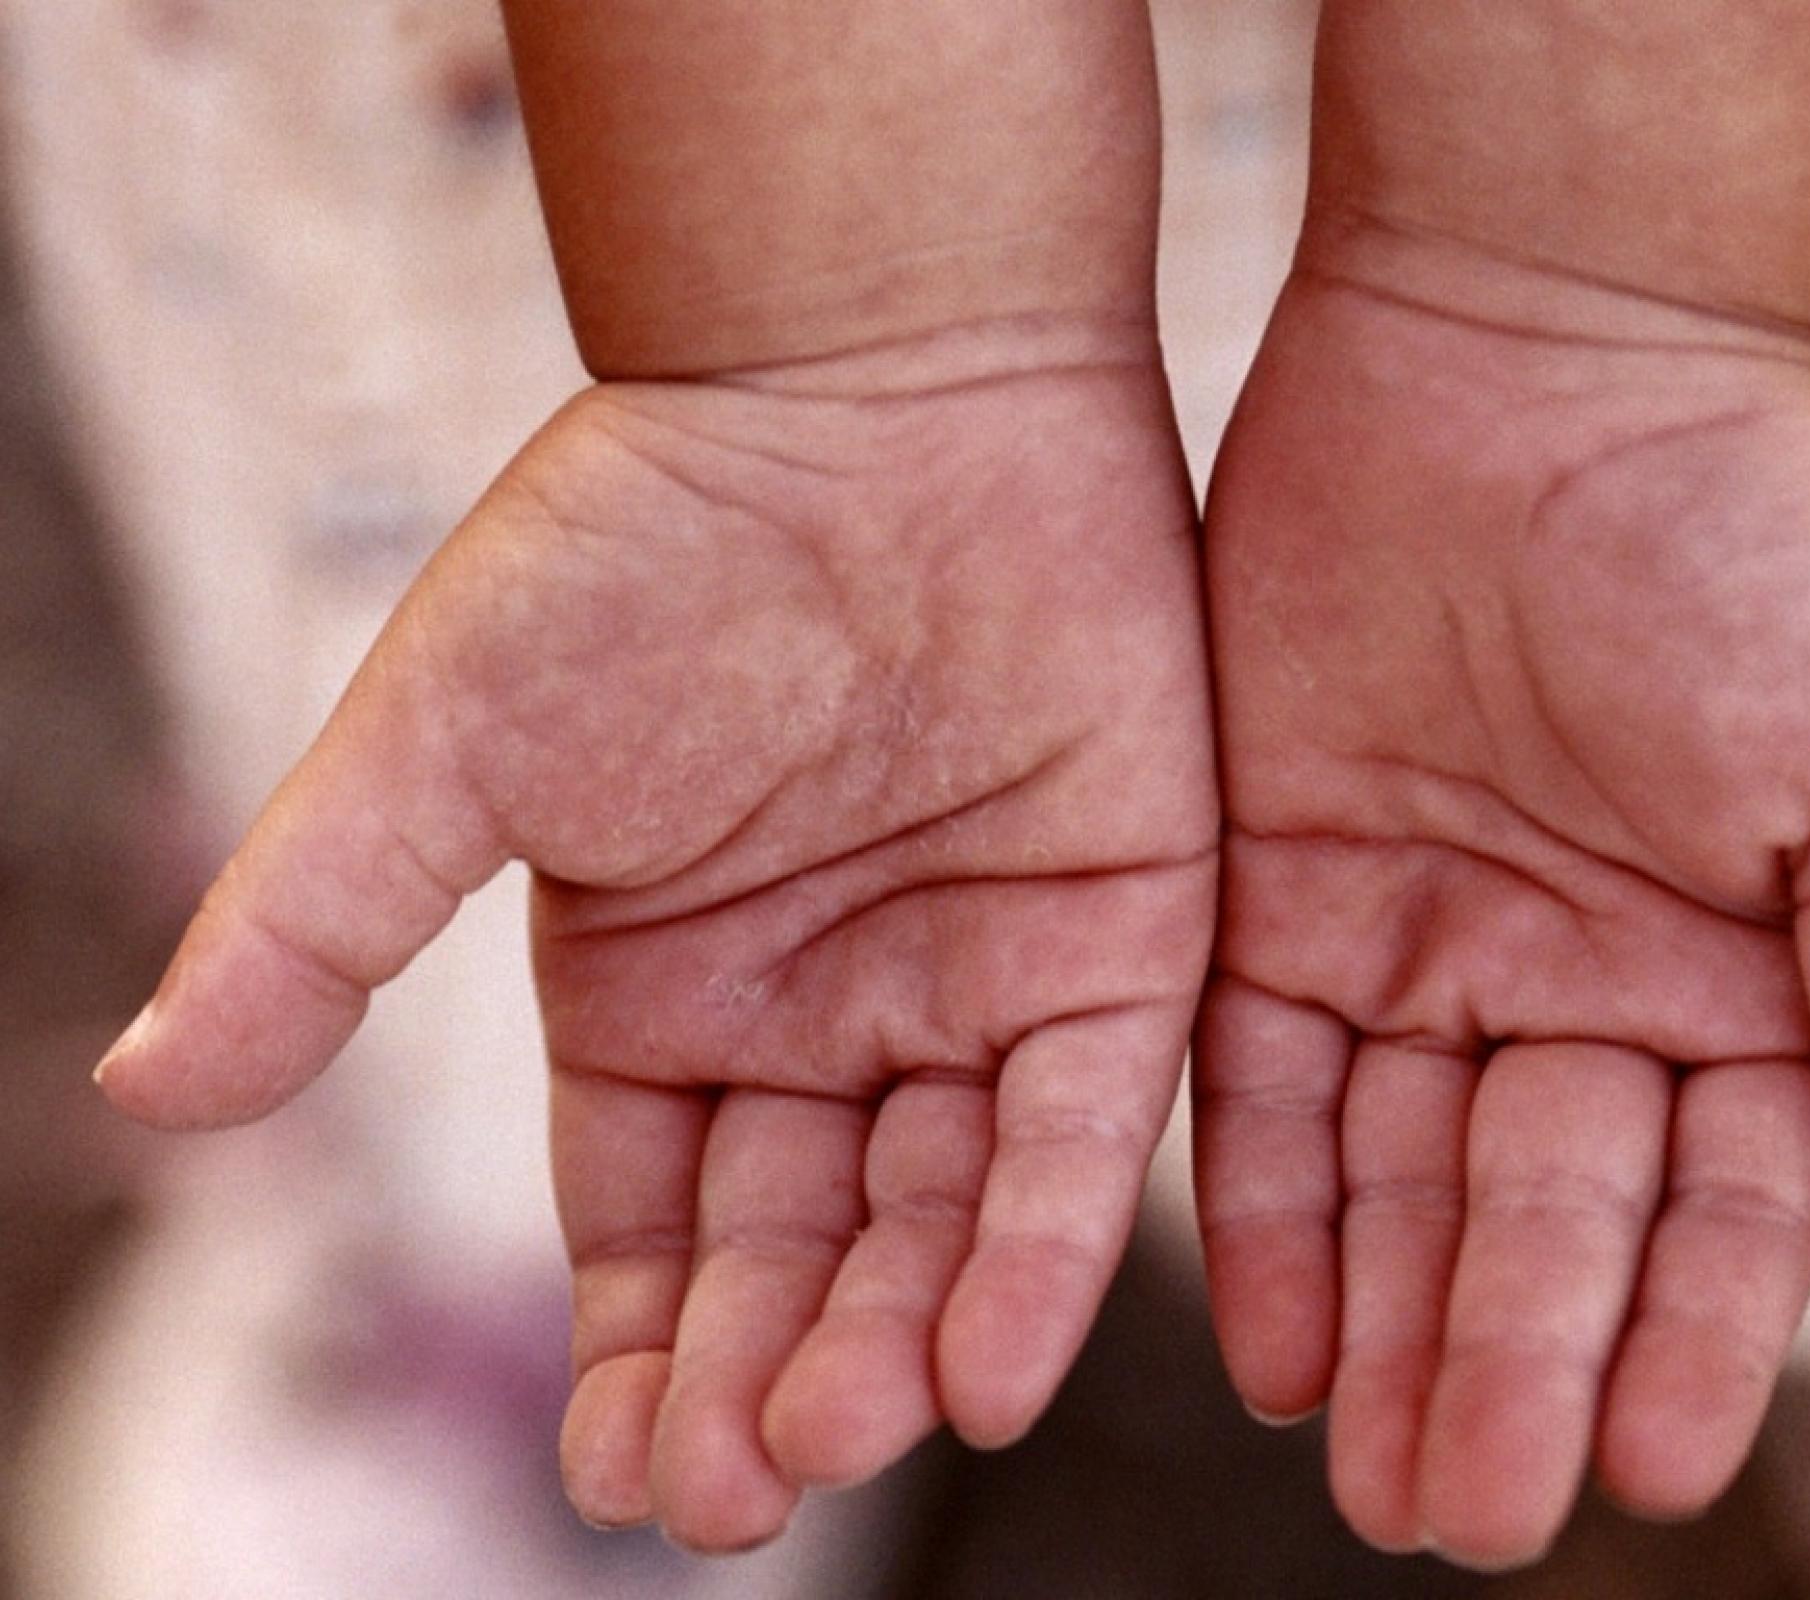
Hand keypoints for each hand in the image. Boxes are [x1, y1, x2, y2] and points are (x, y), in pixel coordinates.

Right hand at [93, 321, 1220, 1550]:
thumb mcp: (452, 741)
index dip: (637, 1351)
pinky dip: (1045, 1249)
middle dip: (761, 1376)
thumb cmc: (648, 535)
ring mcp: (977, 980)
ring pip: (941, 1215)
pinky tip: (988, 1368)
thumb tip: (145, 1097)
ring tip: (835, 1438)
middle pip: (798, 1250)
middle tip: (728, 1493)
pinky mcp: (1123, 933)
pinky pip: (1083, 1126)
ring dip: (895, 1340)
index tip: (618, 1473)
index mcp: (672, 994)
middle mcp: (830, 1013)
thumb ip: (324, 923)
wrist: (876, 378)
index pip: (653, 1228)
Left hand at [1193, 230, 1809, 1568]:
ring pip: (1406, 1182)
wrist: (1545, 331)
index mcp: (1761, 983)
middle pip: (1550, 1219)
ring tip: (1369, 1476)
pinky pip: (1264, 1082)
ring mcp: (1434, 947)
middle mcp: (1593, 994)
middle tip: (1467, 1510)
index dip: (1693, 1334)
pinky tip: (1267, 1339)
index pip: (1732, 1204)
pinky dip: (1267, 1208)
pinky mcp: (1289, 892)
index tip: (1650, 1465)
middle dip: (1515, 1363)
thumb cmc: (1759, 526)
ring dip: (1390, 1329)